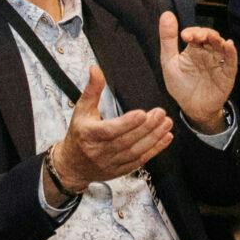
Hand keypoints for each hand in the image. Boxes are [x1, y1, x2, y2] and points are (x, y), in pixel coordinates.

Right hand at [49, 66, 173, 196]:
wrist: (72, 166)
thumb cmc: (78, 134)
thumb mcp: (81, 110)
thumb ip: (92, 89)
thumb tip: (95, 69)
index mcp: (89, 135)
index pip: (110, 130)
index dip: (127, 123)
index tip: (142, 113)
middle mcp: (100, 151)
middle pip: (127, 141)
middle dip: (146, 128)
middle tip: (160, 114)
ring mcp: (111, 163)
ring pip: (136, 152)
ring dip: (154, 138)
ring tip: (166, 124)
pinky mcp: (120, 170)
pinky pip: (140, 161)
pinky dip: (155, 150)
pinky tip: (165, 138)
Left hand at [157, 9, 237, 130]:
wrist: (190, 108)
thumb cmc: (180, 85)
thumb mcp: (169, 61)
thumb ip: (167, 39)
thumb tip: (166, 14)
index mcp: (194, 49)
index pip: (196, 34)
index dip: (192, 32)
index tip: (184, 36)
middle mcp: (208, 53)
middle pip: (211, 37)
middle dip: (205, 33)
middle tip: (197, 36)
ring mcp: (219, 63)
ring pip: (222, 46)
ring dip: (218, 40)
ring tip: (212, 38)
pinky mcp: (227, 74)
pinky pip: (231, 61)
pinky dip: (231, 52)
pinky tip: (229, 45)